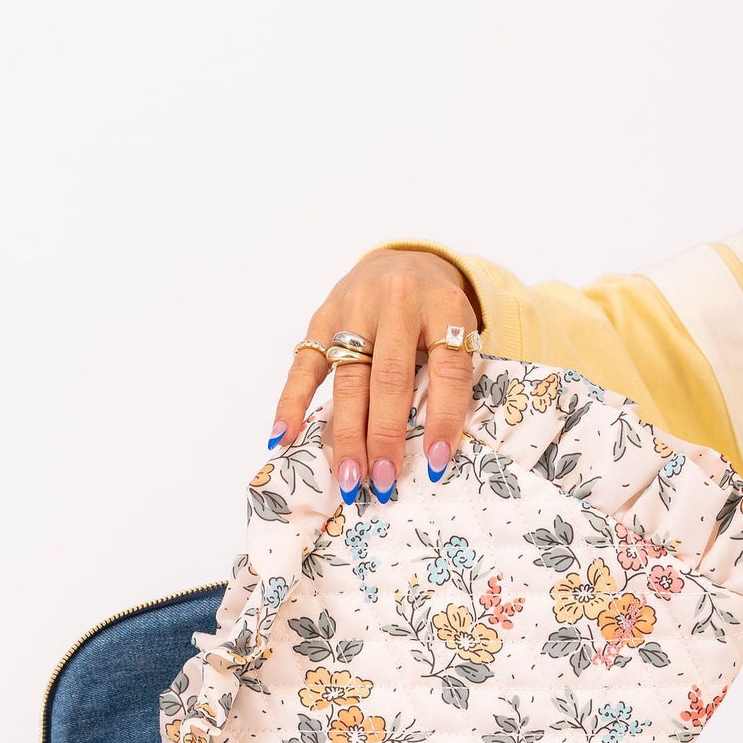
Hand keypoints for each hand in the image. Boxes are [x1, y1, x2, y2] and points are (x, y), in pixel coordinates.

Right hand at [269, 249, 478, 502]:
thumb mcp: (458, 331)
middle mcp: (397, 302)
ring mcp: (354, 307)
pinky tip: (284, 437)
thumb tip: (433, 450)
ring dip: (347, 433)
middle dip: (385, 436)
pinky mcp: (322, 316)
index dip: (443, 419)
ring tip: (349, 476)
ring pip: (349, 379)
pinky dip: (291, 403)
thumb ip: (450, 376)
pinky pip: (304, 365)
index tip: (436, 463)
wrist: (402, 260)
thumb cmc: (434, 310)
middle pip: (389, 379)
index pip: (447, 370)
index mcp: (443, 306)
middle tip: (382, 482)